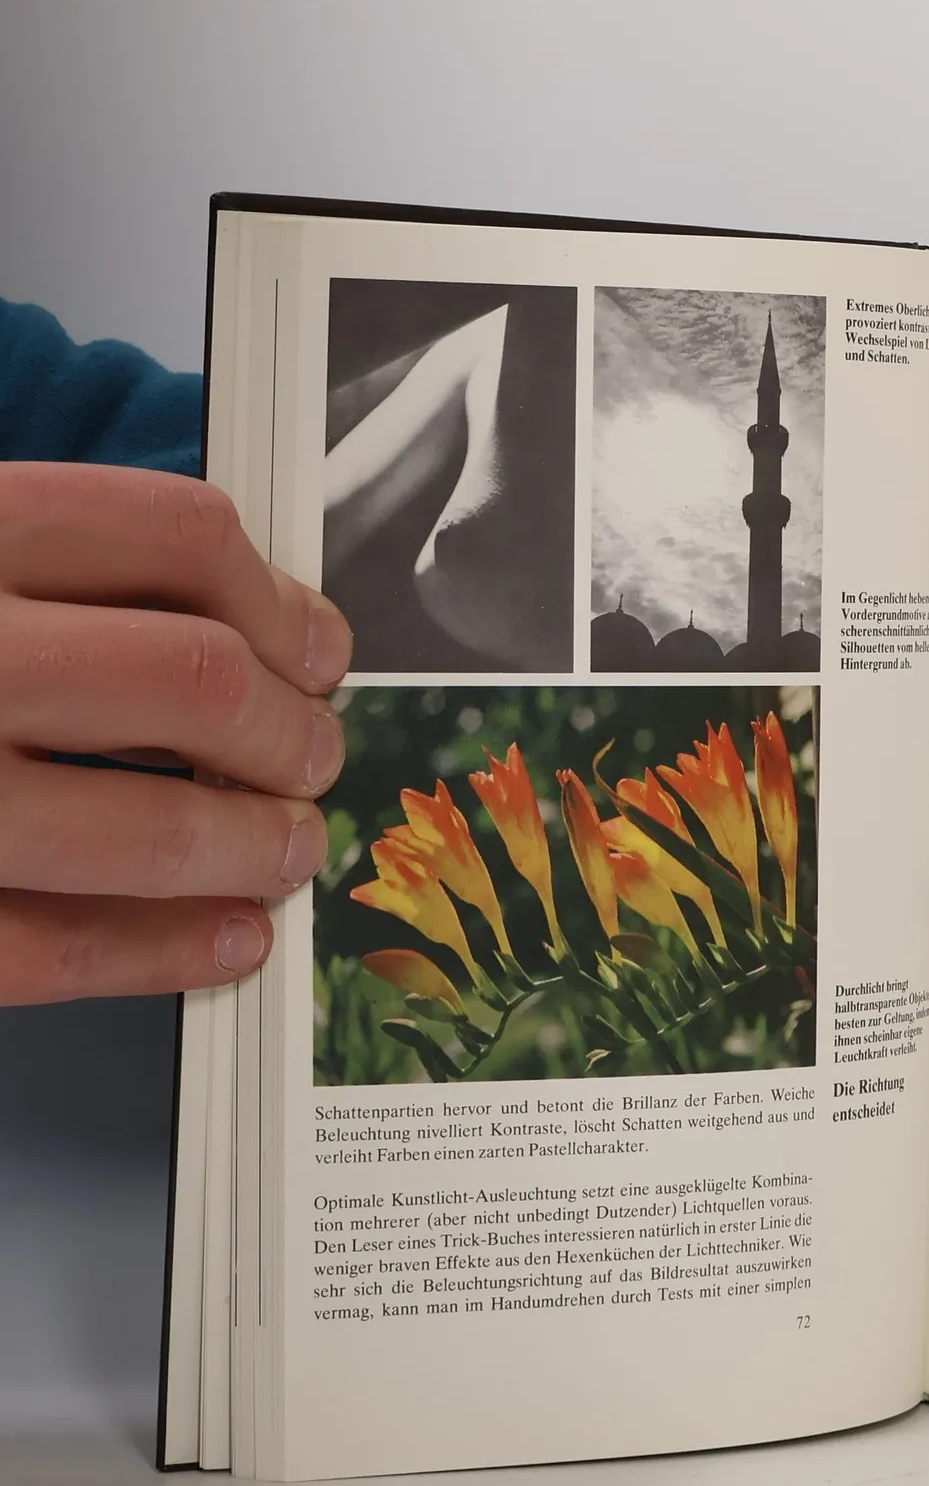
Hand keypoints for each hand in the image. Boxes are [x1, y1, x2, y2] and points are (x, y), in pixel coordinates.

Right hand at [0, 464, 351, 1001]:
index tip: (318, 649)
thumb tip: (253, 628)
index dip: (282, 600)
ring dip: (253, 847)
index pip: (176, 534)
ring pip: (150, 829)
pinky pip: (58, 947)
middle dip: (291, 734)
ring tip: (284, 848)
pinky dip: (170, 950)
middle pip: (196, 681)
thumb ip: (52, 570)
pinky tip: (228, 939)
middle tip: (309, 758)